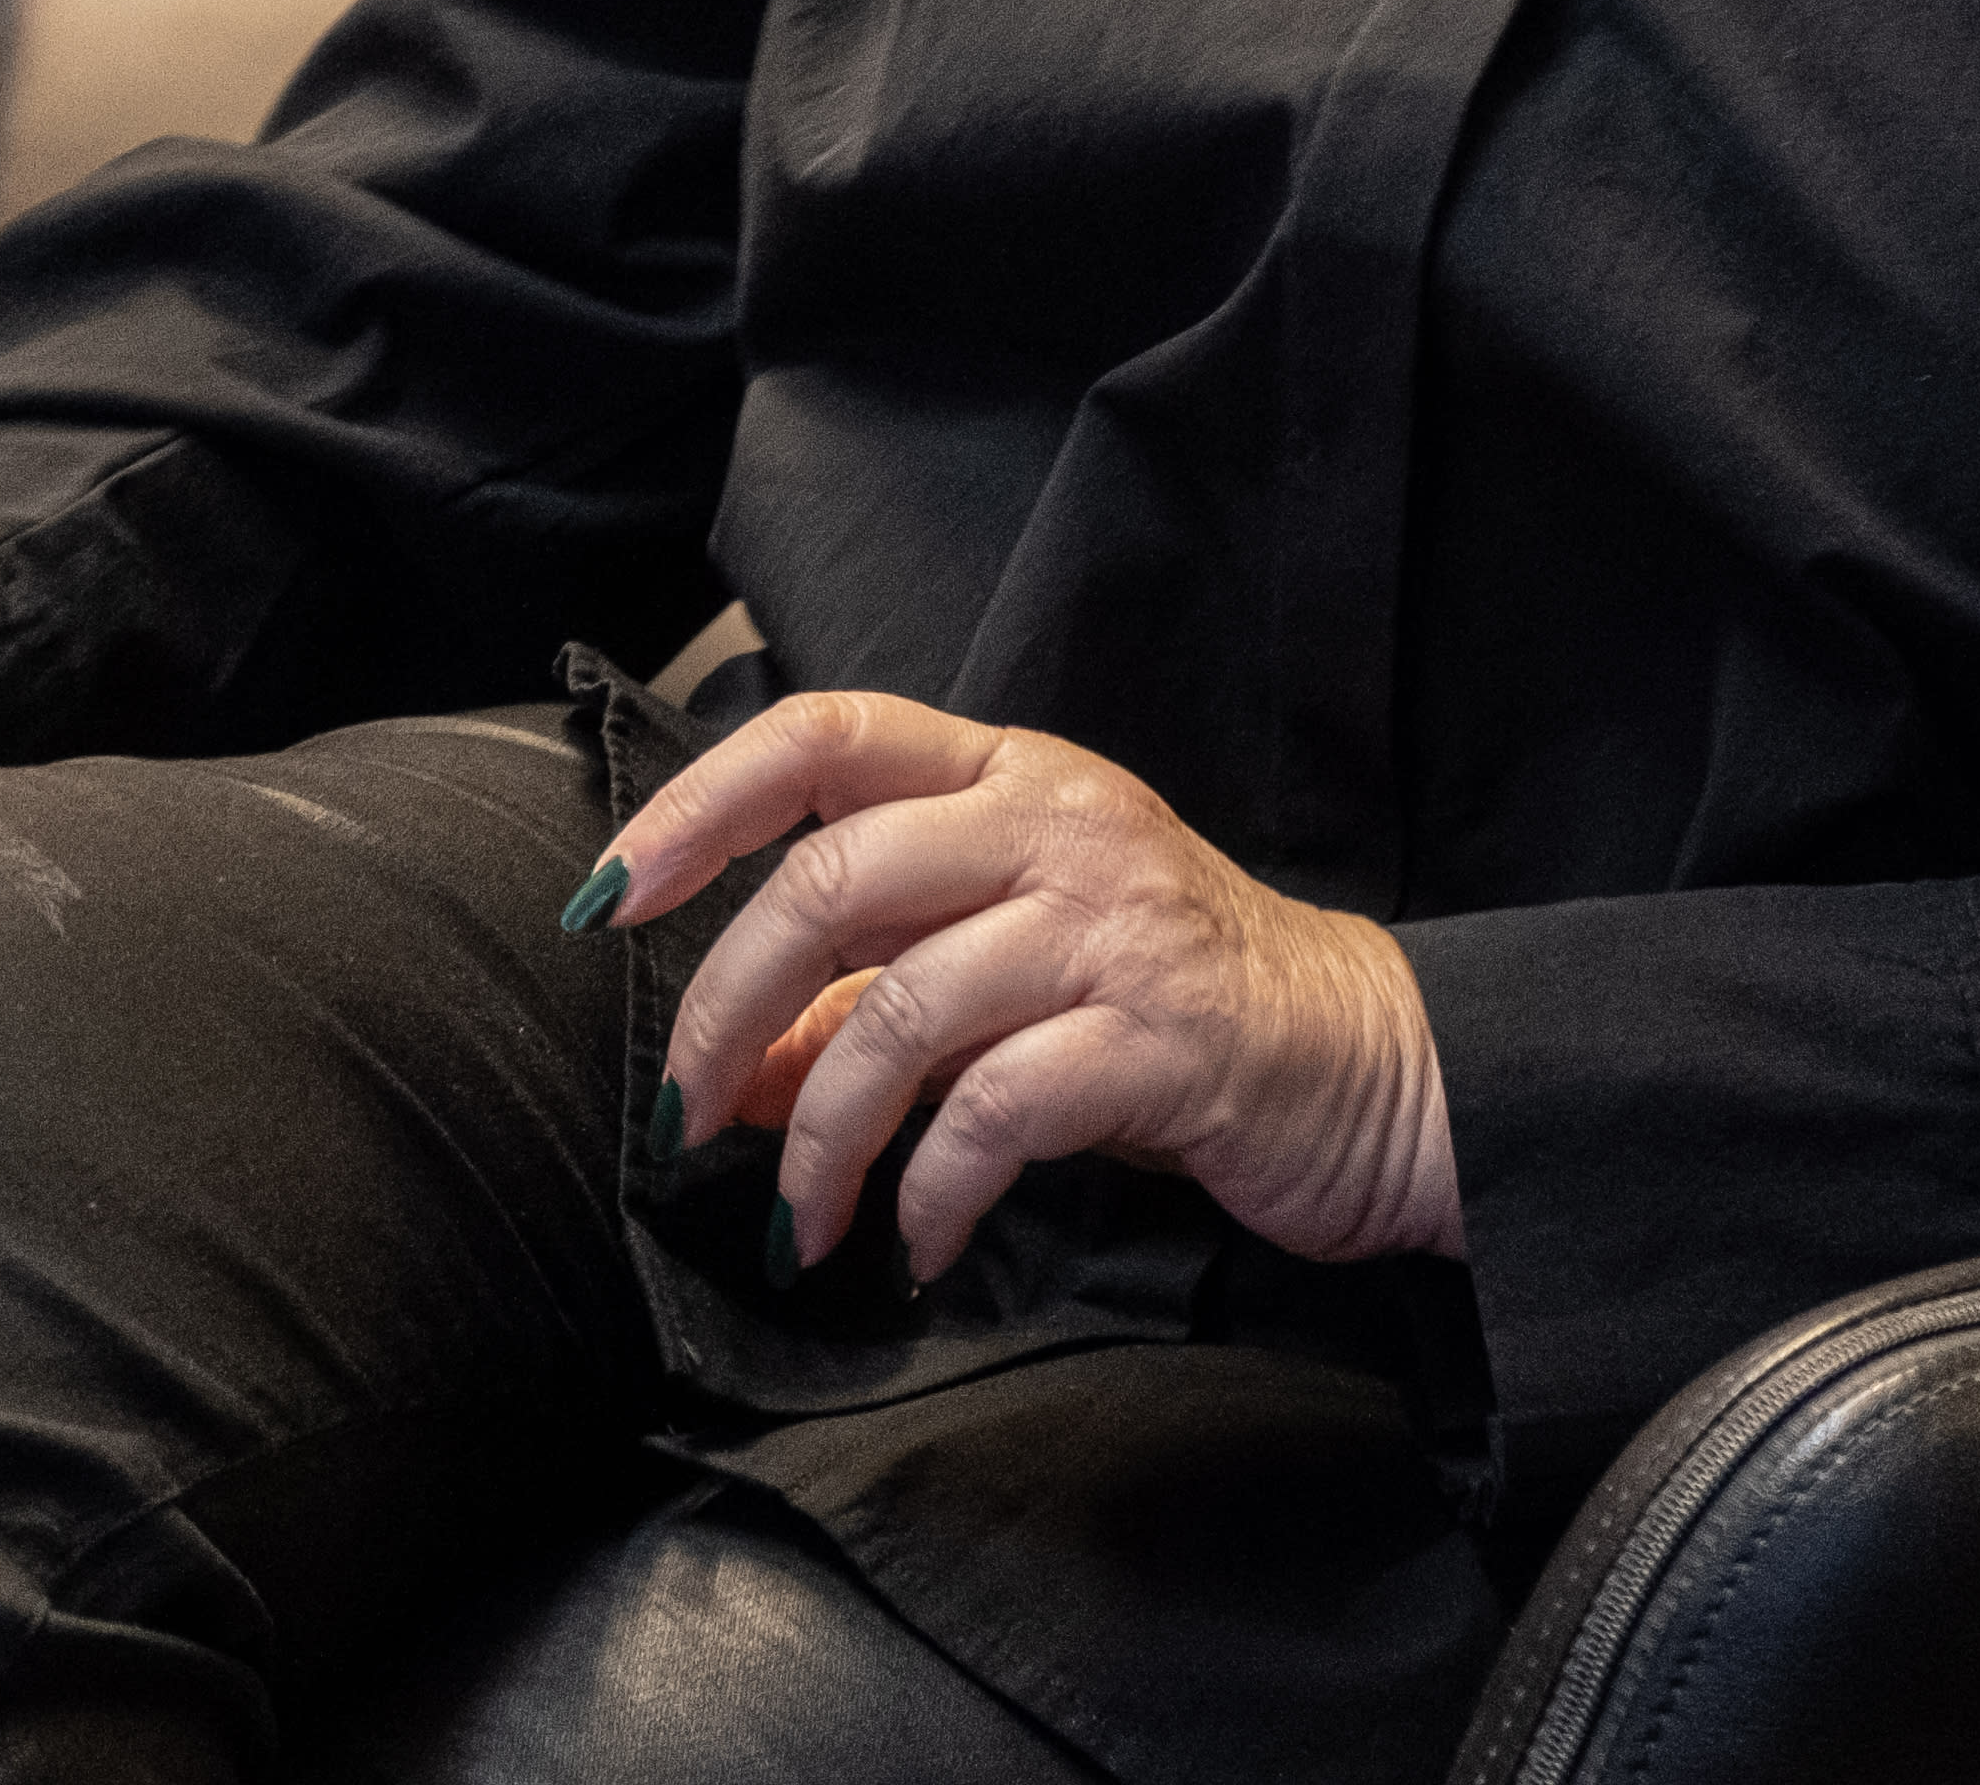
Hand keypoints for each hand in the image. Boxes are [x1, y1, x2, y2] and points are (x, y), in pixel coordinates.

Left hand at [589, 691, 1458, 1284]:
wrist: (1369, 1068)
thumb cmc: (1171, 1010)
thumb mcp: (1012, 972)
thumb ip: (873, 996)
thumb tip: (720, 1071)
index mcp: (1014, 775)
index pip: (825, 735)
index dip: (699, 806)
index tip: (610, 899)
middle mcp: (1060, 825)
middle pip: (833, 882)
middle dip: (726, 1011)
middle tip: (685, 1115)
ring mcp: (1114, 927)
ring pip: (900, 1010)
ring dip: (817, 1139)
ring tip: (799, 1222)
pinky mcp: (1159, 1040)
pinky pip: (994, 1115)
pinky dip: (928, 1194)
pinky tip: (916, 1243)